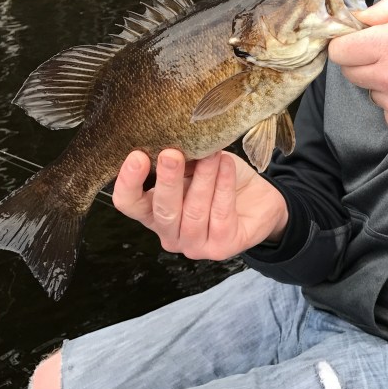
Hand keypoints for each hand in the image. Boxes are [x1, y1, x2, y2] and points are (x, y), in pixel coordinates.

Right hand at [112, 149, 288, 258]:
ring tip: (211, 154)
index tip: (137, 156)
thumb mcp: (197, 165)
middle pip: (162, 211)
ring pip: (194, 212)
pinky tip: (226, 165)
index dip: (128, 182)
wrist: (259, 198)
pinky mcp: (221, 248)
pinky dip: (224, 186)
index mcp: (153, 212)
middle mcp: (170, 233)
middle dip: (167, 181)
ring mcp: (195, 245)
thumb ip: (181, 161)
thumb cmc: (222, 180)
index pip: (129, 203)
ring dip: (203, 179)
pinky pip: (220, 215)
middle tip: (171, 154)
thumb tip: (170, 140)